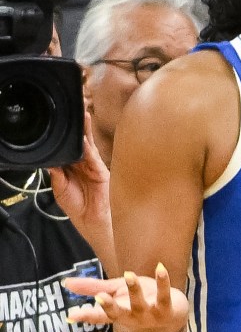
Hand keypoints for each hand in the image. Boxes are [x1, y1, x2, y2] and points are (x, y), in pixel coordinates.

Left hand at [47, 113, 111, 248]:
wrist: (91, 221)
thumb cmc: (78, 207)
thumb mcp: (59, 189)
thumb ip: (56, 174)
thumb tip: (50, 160)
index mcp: (71, 167)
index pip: (66, 147)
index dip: (64, 136)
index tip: (60, 122)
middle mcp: (82, 164)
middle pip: (79, 141)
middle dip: (77, 126)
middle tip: (75, 110)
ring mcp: (92, 166)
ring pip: (87, 145)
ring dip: (85, 130)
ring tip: (82, 115)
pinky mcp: (100, 171)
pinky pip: (93, 157)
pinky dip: (88, 147)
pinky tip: (84, 138)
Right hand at [64, 264, 187, 331]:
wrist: (174, 310)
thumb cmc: (141, 298)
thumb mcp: (116, 291)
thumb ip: (93, 288)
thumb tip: (66, 283)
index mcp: (118, 313)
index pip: (99, 316)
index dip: (86, 316)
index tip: (70, 315)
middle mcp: (132, 317)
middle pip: (119, 314)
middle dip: (109, 307)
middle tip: (99, 297)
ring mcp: (150, 315)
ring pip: (140, 304)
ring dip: (134, 290)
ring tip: (128, 274)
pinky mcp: (167, 309)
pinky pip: (165, 296)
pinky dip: (163, 282)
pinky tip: (160, 268)